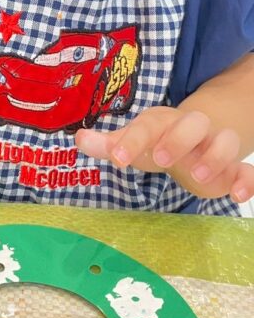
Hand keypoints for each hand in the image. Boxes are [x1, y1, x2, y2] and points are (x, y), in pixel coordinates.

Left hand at [76, 106, 253, 202]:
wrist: (195, 142)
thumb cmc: (158, 142)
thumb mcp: (134, 144)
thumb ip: (110, 144)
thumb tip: (79, 139)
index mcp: (163, 122)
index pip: (148, 124)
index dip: (133, 139)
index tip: (117, 157)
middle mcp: (192, 129)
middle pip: (193, 122)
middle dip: (178, 138)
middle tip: (161, 160)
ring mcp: (214, 146)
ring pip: (225, 141)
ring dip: (215, 156)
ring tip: (198, 176)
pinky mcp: (232, 168)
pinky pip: (245, 169)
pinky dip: (246, 180)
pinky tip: (238, 195)